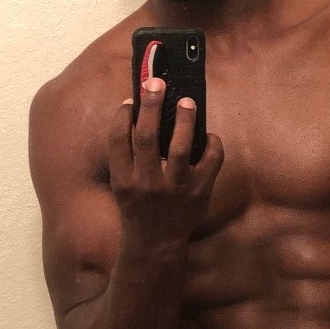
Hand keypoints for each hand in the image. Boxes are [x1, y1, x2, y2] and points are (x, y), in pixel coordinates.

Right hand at [108, 79, 223, 252]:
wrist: (155, 246)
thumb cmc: (138, 208)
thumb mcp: (122, 185)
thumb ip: (127, 156)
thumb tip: (139, 113)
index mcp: (123, 179)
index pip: (117, 140)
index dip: (123, 116)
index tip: (131, 100)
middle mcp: (146, 183)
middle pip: (146, 137)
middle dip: (151, 106)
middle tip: (156, 82)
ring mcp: (174, 189)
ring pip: (180, 148)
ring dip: (184, 120)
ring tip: (187, 101)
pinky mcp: (199, 193)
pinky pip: (211, 161)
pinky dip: (212, 144)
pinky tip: (208, 136)